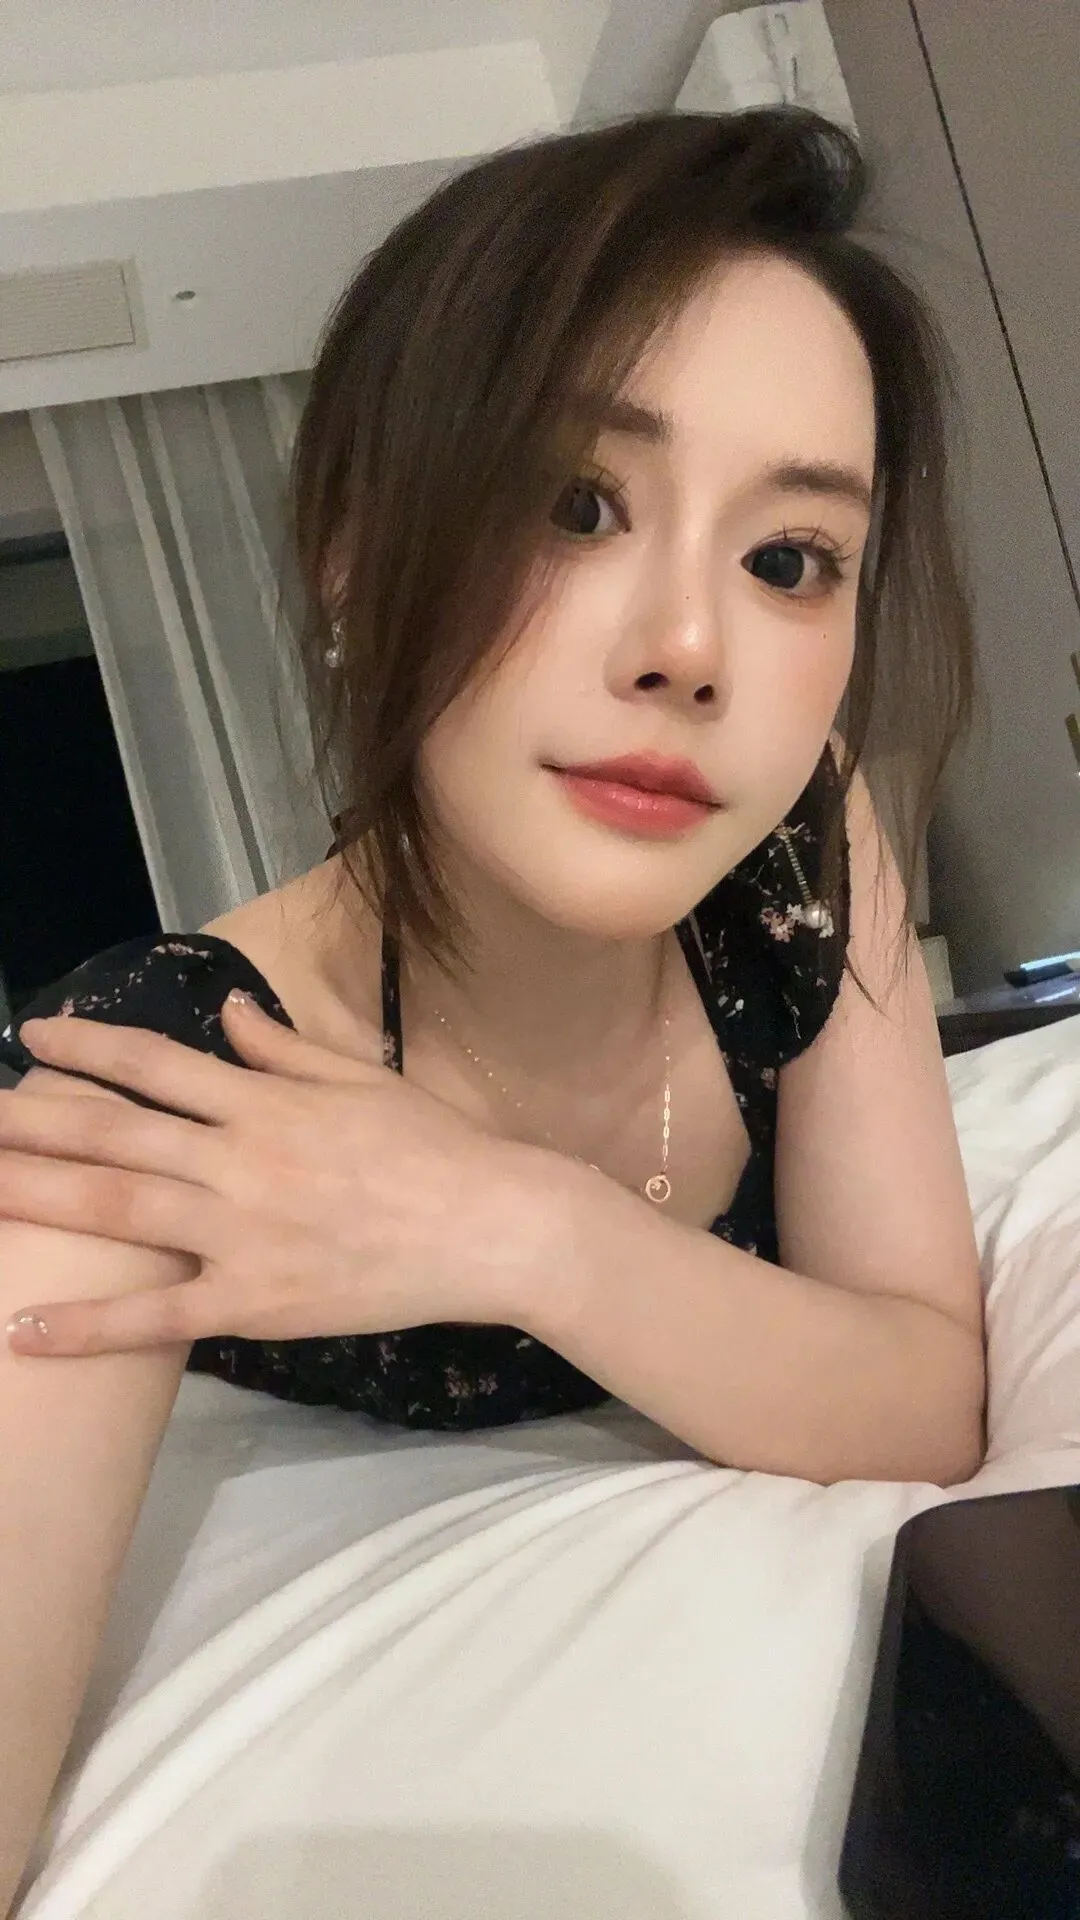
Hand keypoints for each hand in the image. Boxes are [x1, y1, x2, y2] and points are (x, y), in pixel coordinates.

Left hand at [2, 993, 539, 1356]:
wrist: (492, 1226)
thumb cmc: (435, 1147)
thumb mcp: (361, 1078)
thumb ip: (283, 1049)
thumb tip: (227, 1006)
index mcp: (265, 1102)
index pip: (157, 1065)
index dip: (90, 1047)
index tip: (34, 1036)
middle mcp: (240, 1160)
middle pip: (114, 1135)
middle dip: (31, 1120)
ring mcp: (241, 1233)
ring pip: (118, 1210)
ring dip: (35, 1197)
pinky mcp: (255, 1302)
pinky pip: (159, 1317)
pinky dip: (90, 1325)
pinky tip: (24, 1329)